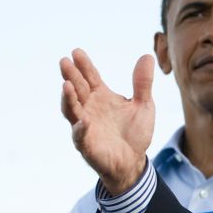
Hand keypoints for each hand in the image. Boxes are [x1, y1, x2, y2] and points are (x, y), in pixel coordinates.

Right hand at [60, 49, 154, 194]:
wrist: (133, 161)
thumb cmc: (134, 132)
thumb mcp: (144, 105)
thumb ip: (143, 83)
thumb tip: (147, 56)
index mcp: (102, 97)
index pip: (90, 77)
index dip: (84, 65)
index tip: (77, 51)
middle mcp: (90, 108)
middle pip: (78, 89)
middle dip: (71, 76)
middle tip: (65, 61)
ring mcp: (85, 126)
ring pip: (72, 110)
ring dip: (68, 99)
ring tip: (66, 85)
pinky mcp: (87, 144)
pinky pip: (81, 136)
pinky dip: (81, 128)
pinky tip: (83, 121)